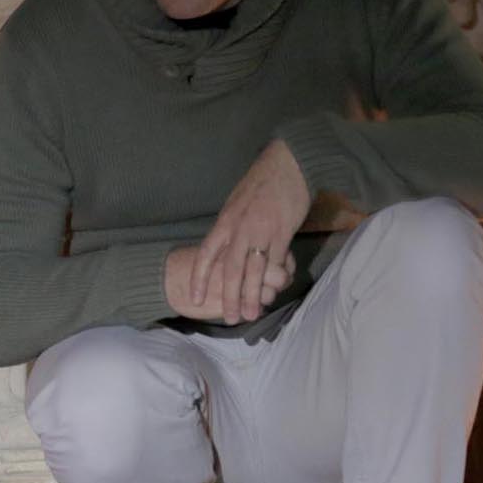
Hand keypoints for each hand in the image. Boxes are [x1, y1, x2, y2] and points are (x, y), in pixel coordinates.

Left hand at [191, 139, 312, 325]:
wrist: (287, 163)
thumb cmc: (263, 180)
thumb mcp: (238, 202)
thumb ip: (232, 225)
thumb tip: (226, 243)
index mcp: (225, 221)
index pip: (206, 254)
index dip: (199, 278)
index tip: (195, 298)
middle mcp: (239, 230)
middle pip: (230, 271)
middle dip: (228, 297)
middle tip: (229, 319)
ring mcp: (261, 232)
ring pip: (252, 272)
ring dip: (251, 296)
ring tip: (251, 315)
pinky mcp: (282, 233)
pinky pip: (276, 262)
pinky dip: (274, 279)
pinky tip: (275, 291)